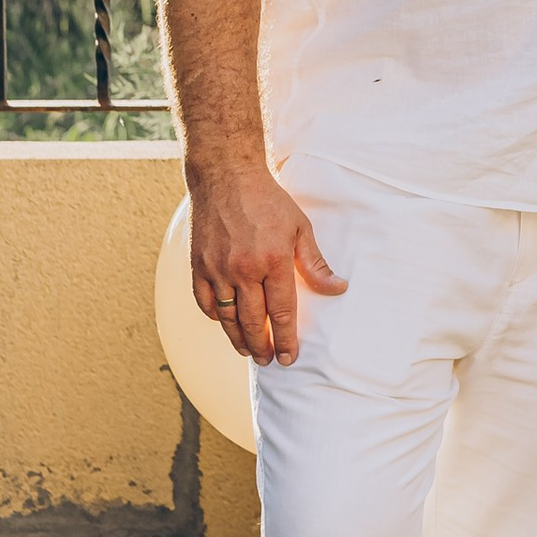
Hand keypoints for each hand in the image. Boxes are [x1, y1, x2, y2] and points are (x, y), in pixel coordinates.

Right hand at [188, 166, 346, 362]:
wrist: (226, 176)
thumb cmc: (268, 200)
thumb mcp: (300, 227)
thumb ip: (315, 263)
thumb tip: (338, 288)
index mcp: (273, 260)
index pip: (281, 312)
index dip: (286, 339)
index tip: (290, 358)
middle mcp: (244, 269)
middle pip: (253, 321)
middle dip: (262, 346)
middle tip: (268, 360)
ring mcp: (217, 268)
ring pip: (227, 317)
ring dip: (238, 338)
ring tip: (249, 350)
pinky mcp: (198, 265)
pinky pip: (205, 302)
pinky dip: (215, 316)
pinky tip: (225, 323)